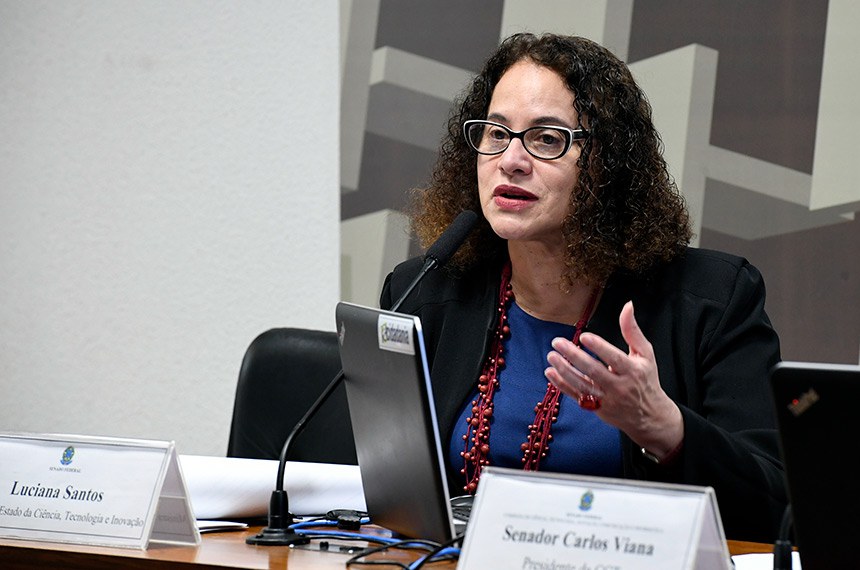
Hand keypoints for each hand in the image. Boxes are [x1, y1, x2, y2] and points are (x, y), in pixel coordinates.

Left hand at [544, 301, 683, 458]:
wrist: (649, 416)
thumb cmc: (646, 380)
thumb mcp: (645, 354)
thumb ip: (633, 330)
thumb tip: (627, 306)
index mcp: (633, 371)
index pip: (614, 358)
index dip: (599, 347)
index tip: (584, 336)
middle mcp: (619, 386)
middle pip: (594, 371)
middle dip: (574, 356)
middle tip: (558, 343)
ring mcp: (607, 399)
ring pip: (582, 385)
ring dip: (564, 370)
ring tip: (551, 356)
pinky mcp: (596, 408)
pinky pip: (576, 396)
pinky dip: (561, 385)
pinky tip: (550, 372)